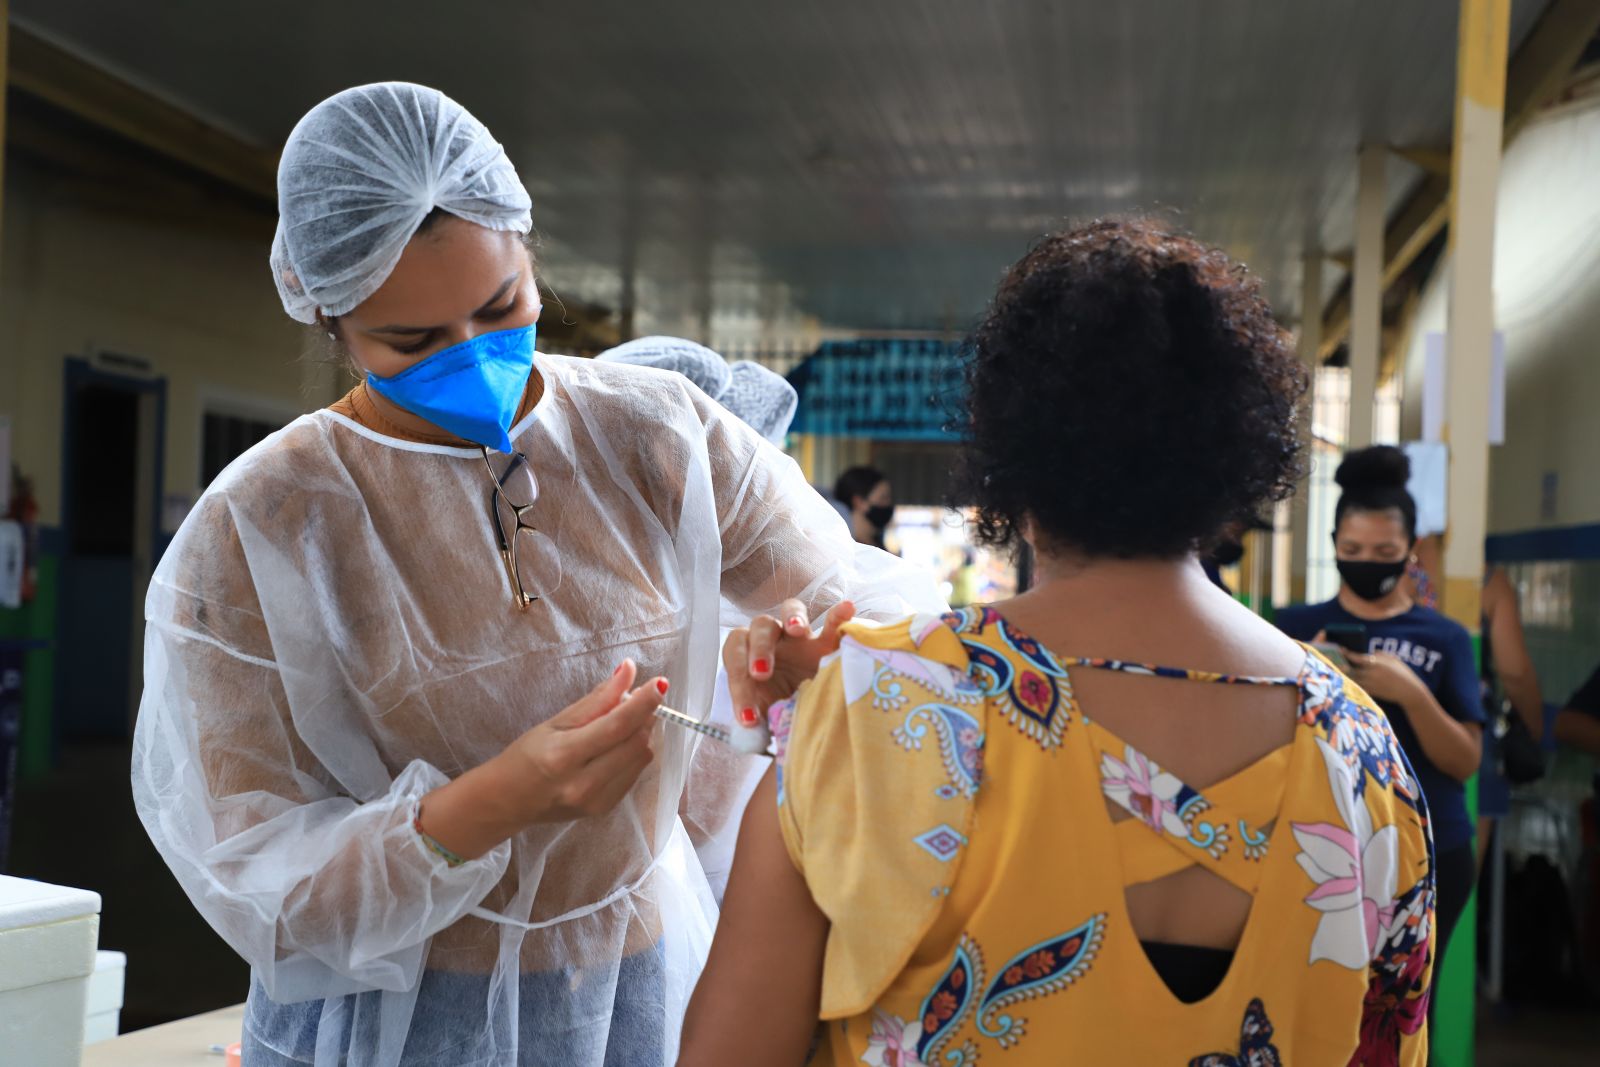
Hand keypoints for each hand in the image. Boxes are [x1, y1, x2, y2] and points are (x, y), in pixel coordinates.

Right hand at [421, 661, 663, 858]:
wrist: (507, 802)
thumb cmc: (526, 755)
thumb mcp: (555, 722)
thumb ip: (597, 699)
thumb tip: (629, 671)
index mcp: (564, 756)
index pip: (616, 726)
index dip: (643, 703)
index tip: (661, 683)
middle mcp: (583, 784)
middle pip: (635, 743)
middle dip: (644, 716)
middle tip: (636, 699)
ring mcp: (596, 801)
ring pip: (641, 758)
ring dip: (641, 734)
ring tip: (622, 722)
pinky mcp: (604, 809)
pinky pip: (634, 774)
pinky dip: (633, 753)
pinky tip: (617, 746)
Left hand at [723, 599, 856, 726]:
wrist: (815, 711)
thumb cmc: (785, 711)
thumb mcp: (769, 719)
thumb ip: (758, 724)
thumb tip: (749, 733)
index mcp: (751, 657)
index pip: (735, 656)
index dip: (737, 684)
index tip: (748, 717)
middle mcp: (775, 640)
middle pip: (760, 627)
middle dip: (758, 649)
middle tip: (762, 674)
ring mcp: (803, 637)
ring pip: (790, 609)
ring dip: (792, 618)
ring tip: (798, 630)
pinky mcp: (830, 641)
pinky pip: (834, 622)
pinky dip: (839, 614)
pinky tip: (848, 608)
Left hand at [1342, 650, 1422, 704]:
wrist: (1410, 692)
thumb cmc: (1403, 673)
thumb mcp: (1393, 659)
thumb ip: (1380, 655)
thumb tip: (1370, 652)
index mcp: (1377, 663)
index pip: (1357, 658)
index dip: (1347, 653)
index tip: (1340, 649)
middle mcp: (1371, 674)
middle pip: (1351, 669)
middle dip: (1342, 665)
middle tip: (1334, 660)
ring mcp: (1370, 684)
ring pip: (1352, 679)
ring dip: (1345, 675)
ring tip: (1338, 670)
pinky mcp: (1371, 692)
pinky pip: (1357, 687)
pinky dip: (1352, 683)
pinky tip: (1346, 680)